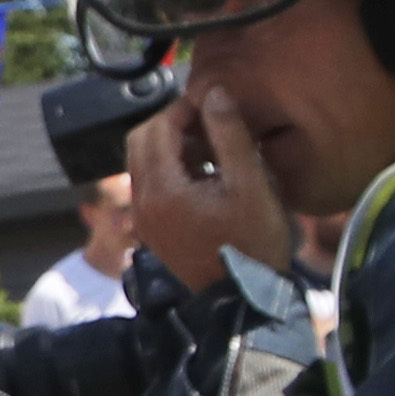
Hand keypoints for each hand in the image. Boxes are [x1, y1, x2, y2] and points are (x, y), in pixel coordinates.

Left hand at [131, 82, 289, 298]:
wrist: (244, 301)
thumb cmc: (253, 245)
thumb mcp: (250, 184)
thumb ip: (230, 135)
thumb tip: (214, 94)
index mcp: (162, 190)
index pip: (157, 128)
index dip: (182, 109)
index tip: (213, 105)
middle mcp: (143, 203)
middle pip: (141, 141)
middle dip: (172, 124)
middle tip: (210, 123)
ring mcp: (145, 219)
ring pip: (144, 162)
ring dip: (172, 146)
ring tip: (214, 149)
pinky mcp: (154, 230)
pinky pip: (151, 185)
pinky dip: (171, 169)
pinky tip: (208, 176)